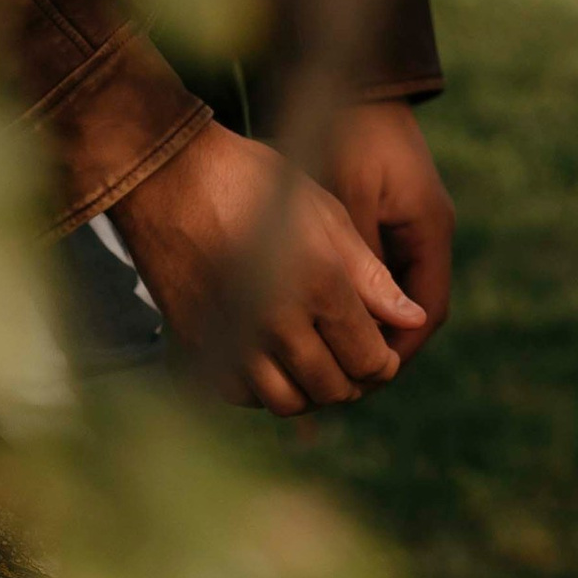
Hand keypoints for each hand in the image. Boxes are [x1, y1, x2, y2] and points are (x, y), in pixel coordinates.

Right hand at [111, 120, 426, 415]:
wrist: (165, 176)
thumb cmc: (251, 181)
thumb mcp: (325, 214)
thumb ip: (370, 275)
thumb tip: (411, 318)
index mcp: (319, 285)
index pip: (368, 359)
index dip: (383, 362)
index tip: (381, 350)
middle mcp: (277, 321)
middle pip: (332, 388)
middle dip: (352, 381)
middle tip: (352, 360)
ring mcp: (233, 337)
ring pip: (286, 401)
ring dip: (309, 391)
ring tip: (315, 364)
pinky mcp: (198, 343)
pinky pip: (240, 393)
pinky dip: (261, 389)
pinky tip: (272, 360)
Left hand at [321, 99, 454, 348]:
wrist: (352, 79)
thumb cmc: (348, 132)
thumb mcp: (346, 197)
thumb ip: (353, 257)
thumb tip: (346, 318)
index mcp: (430, 229)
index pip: (427, 312)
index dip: (397, 350)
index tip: (363, 374)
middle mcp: (427, 232)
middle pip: (412, 310)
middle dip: (379, 345)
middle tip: (339, 373)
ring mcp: (409, 225)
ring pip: (392, 294)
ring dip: (364, 322)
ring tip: (324, 349)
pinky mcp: (387, 217)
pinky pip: (376, 271)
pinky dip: (353, 295)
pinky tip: (320, 308)